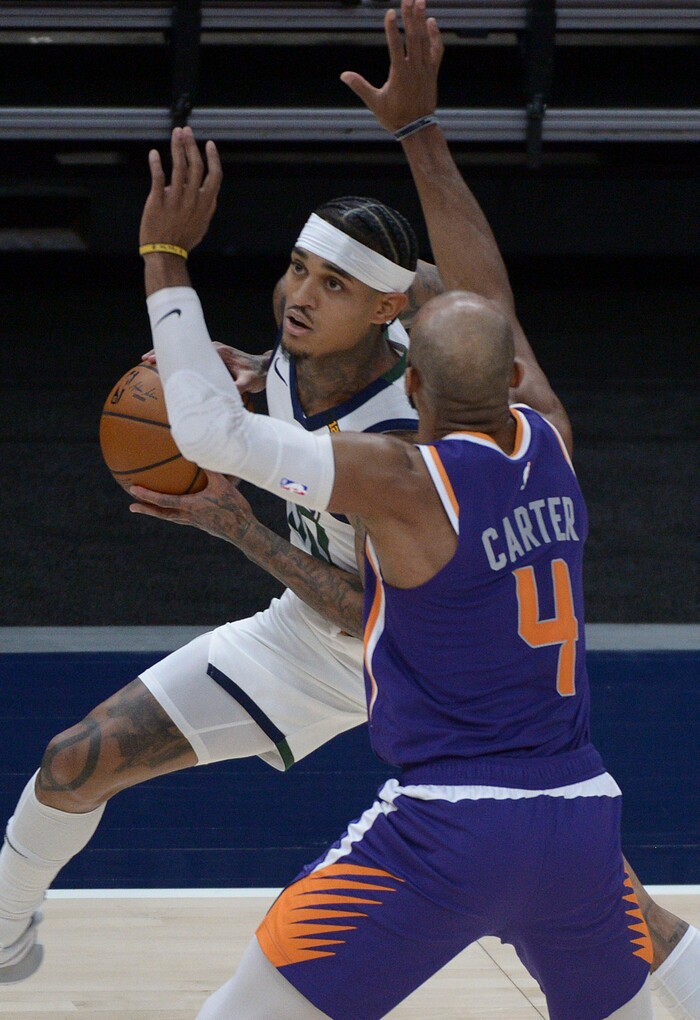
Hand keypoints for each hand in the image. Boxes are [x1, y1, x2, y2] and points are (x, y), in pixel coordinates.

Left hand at [128, 471, 257, 546]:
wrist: (243, 531)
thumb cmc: (233, 508)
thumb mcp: (223, 485)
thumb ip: (211, 469)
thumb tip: (200, 453)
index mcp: (190, 506)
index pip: (163, 500)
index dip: (147, 495)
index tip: (133, 490)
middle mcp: (188, 516)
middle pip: (162, 513)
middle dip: (146, 509)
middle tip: (131, 507)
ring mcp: (194, 522)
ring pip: (171, 517)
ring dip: (158, 512)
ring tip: (148, 509)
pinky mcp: (201, 525)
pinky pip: (182, 518)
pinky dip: (173, 513)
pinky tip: (178, 509)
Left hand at [139, 125, 221, 252]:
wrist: (165, 254)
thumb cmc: (183, 240)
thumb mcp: (202, 224)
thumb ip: (206, 206)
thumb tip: (209, 192)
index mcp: (206, 204)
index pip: (214, 176)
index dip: (213, 158)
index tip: (209, 144)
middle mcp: (193, 200)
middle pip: (195, 165)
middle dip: (192, 144)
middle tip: (186, 131)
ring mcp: (175, 200)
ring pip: (179, 167)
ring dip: (177, 147)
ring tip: (175, 134)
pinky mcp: (158, 201)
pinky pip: (158, 177)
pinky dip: (156, 163)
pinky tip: (154, 153)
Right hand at [141, 343, 269, 393]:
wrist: (264, 368)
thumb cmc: (256, 375)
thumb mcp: (248, 383)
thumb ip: (237, 389)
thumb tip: (225, 400)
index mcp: (217, 352)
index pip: (189, 350)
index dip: (171, 354)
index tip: (155, 358)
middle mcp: (212, 349)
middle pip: (183, 347)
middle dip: (164, 352)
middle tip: (144, 359)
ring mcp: (212, 351)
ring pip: (186, 351)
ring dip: (170, 356)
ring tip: (151, 361)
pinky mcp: (212, 357)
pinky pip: (192, 356)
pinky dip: (179, 359)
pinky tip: (169, 366)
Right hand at [340, 0, 442, 133]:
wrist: (417, 129)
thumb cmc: (394, 117)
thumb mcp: (375, 102)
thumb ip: (360, 86)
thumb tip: (344, 75)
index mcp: (399, 74)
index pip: (396, 46)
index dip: (392, 28)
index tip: (390, 12)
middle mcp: (414, 68)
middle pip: (413, 37)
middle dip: (410, 16)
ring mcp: (425, 69)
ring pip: (425, 40)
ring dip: (421, 19)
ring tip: (420, 1)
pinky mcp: (433, 72)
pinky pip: (436, 50)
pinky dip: (435, 36)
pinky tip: (431, 22)